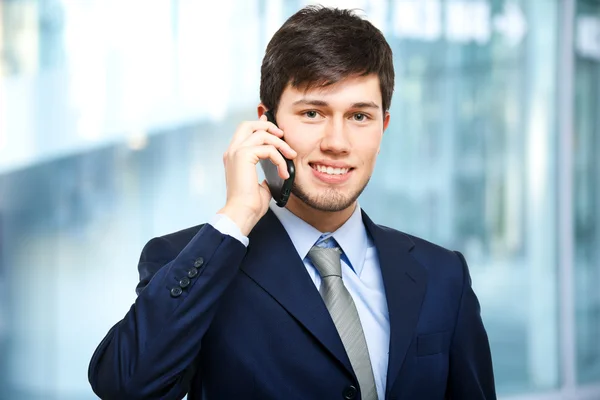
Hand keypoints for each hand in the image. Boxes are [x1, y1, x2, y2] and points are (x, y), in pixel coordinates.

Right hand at [218, 114, 296, 235]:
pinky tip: (284, 173)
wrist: (242, 213)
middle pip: (248, 124)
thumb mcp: (261, 185)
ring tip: (291, 157)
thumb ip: (266, 174)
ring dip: (280, 144)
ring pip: (262, 134)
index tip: (275, 127)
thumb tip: (276, 171)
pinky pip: (268, 149)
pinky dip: (280, 159)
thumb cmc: (250, 204)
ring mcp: (236, 152)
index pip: (245, 131)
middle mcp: (232, 151)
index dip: (260, 125)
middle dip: (268, 126)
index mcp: (234, 156)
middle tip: (283, 136)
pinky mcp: (243, 156)